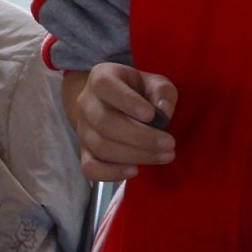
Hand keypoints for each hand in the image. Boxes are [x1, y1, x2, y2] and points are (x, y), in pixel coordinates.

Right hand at [64, 63, 176, 182]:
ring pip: (101, 147)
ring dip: (135, 155)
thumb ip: (162, 93)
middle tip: (169, 143)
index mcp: (101, 77)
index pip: (105, 86)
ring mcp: (82, 129)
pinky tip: (135, 171)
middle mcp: (86, 103)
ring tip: (164, 156)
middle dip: (141, 137)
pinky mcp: (84, 152)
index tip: (152, 115)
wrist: (112, 103)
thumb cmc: (138, 91)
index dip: (127, 101)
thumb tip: (163, 112)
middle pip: (105, 123)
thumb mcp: (155, 83)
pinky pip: (89, 168)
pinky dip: (111, 173)